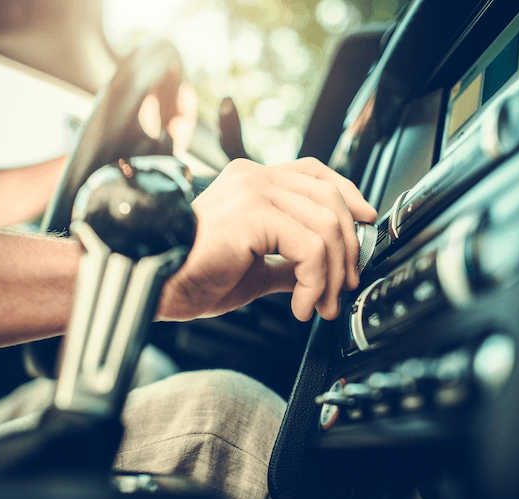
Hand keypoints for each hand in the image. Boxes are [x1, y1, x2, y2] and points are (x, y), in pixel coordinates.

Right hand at [157, 157, 377, 322]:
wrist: (153, 283)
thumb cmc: (191, 276)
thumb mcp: (254, 268)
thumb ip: (286, 262)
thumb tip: (318, 272)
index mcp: (252, 181)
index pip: (315, 172)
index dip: (348, 194)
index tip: (365, 222)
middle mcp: (254, 177)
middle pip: (330, 199)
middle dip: (347, 248)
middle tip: (342, 288)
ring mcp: (253, 191)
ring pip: (326, 226)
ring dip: (332, 275)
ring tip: (318, 305)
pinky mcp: (252, 215)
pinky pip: (309, 248)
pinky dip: (314, 282)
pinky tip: (299, 305)